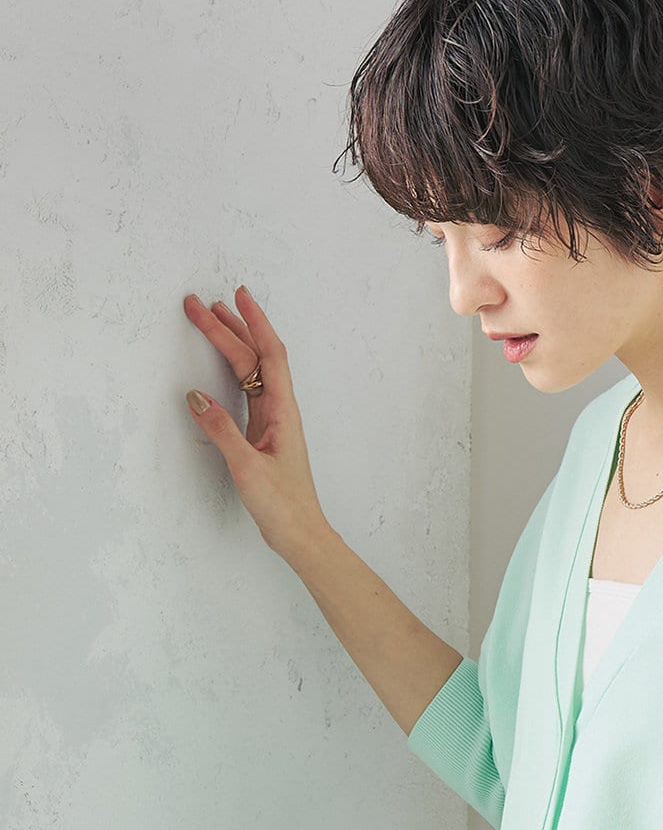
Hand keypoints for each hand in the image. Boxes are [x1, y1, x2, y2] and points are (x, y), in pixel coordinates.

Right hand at [181, 285, 329, 558]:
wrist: (300, 533)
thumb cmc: (282, 505)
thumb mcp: (247, 467)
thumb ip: (221, 431)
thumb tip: (195, 397)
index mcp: (283, 412)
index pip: (269, 355)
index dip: (255, 322)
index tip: (238, 296)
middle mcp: (281, 411)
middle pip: (255, 358)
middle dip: (230, 327)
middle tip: (199, 305)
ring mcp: (273, 421)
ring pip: (252, 372)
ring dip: (232, 344)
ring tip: (210, 319)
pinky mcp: (264, 433)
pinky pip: (248, 391)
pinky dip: (233, 370)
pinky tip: (222, 364)